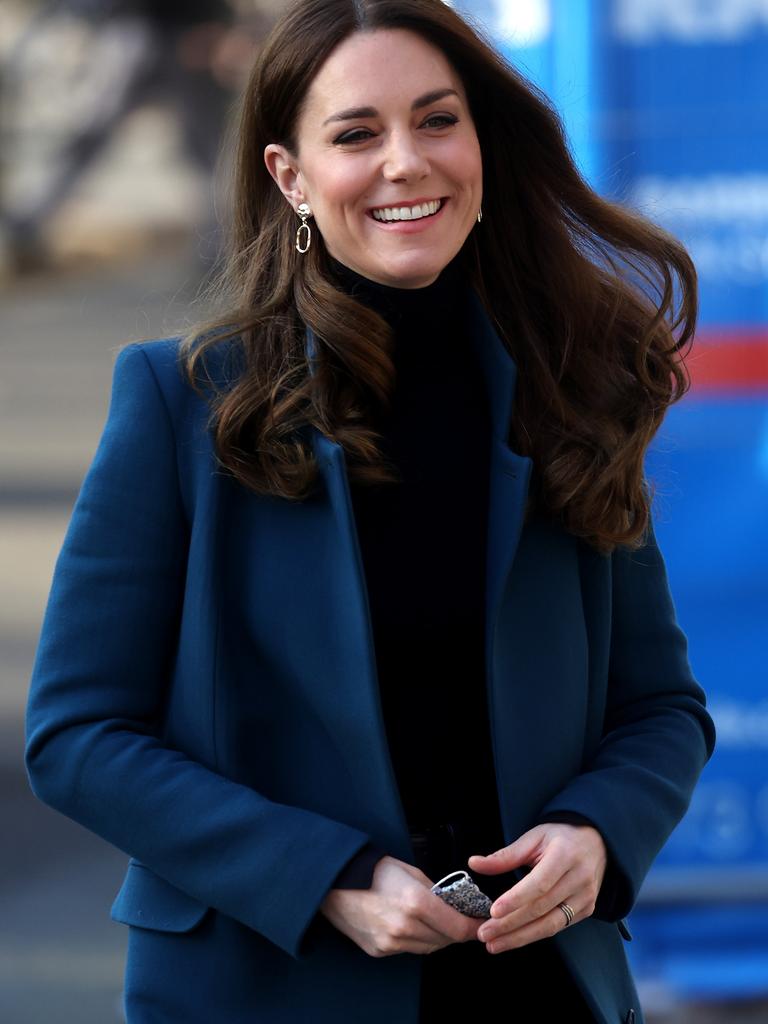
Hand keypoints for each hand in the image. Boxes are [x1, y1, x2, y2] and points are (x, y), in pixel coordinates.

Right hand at [319, 855, 482, 957]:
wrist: (336, 883)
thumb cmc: (373, 871)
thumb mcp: (410, 872)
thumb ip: (434, 891)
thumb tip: (454, 905)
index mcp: (415, 902)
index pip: (457, 927)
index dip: (473, 928)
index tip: (481, 925)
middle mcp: (404, 927)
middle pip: (445, 940)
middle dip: (457, 931)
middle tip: (462, 920)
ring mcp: (391, 942)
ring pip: (428, 947)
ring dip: (438, 937)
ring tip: (438, 922)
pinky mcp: (380, 951)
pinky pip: (408, 949)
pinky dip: (416, 940)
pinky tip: (413, 925)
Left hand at [467, 823, 607, 953]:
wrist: (596, 842)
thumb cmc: (561, 836)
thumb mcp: (534, 837)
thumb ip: (505, 855)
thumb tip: (474, 864)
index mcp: (565, 855)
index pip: (539, 883)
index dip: (516, 899)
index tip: (494, 911)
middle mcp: (578, 879)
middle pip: (541, 908)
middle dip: (511, 925)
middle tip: (485, 933)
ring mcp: (585, 897)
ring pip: (550, 924)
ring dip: (520, 937)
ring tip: (495, 944)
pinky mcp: (586, 910)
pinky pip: (558, 927)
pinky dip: (534, 935)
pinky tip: (515, 938)